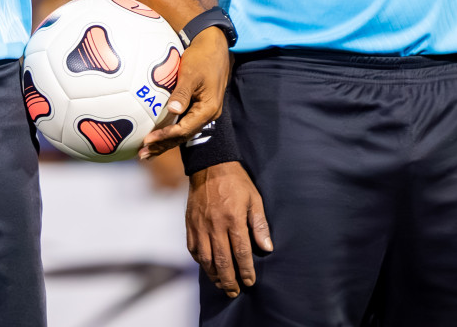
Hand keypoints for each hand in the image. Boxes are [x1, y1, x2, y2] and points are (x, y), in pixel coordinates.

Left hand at [141, 28, 229, 156]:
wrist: (213, 46)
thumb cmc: (202, 57)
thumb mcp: (191, 73)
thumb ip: (182, 92)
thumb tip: (172, 110)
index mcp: (208, 109)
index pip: (184, 129)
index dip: (166, 137)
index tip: (148, 140)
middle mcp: (207, 114)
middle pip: (183, 136)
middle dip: (163, 146)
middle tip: (143, 154)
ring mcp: (202, 111)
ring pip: (182, 131)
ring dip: (165, 141)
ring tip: (146, 151)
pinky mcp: (196, 106)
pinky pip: (182, 122)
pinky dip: (168, 129)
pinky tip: (155, 132)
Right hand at [187, 162, 271, 298]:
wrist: (209, 165)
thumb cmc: (236, 182)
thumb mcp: (254, 199)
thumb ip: (259, 224)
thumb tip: (267, 248)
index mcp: (233, 219)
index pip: (241, 252)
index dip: (246, 270)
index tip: (250, 282)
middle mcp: (214, 225)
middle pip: (222, 260)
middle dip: (229, 280)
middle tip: (234, 292)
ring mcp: (199, 224)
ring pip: (205, 257)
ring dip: (213, 274)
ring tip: (221, 284)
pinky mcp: (189, 222)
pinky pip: (192, 247)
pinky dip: (199, 260)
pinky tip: (206, 266)